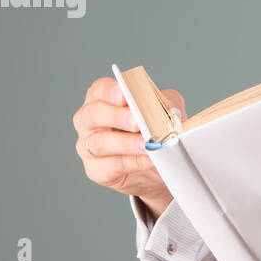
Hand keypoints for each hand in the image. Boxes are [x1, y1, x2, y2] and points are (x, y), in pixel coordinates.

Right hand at [73, 76, 185, 216]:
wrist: (159, 165)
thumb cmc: (155, 132)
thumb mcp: (165, 112)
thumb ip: (168, 104)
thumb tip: (172, 110)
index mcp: (102, 100)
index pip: (99, 90)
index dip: (109, 91)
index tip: (124, 95)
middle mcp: (89, 122)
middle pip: (93, 114)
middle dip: (116, 116)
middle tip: (137, 122)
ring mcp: (88, 147)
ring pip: (100, 142)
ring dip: (125, 143)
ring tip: (146, 144)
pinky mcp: (96, 170)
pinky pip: (110, 166)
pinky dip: (131, 163)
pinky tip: (148, 160)